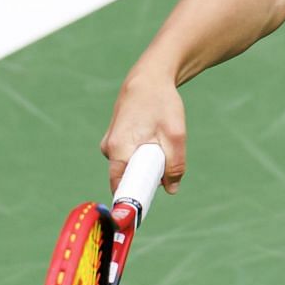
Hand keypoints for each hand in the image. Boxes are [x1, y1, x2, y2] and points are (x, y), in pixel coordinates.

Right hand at [100, 69, 186, 195]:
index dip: (134, 200)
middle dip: (146, 179)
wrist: (149, 77)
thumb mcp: (175, 136)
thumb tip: (171, 189)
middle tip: (165, 169)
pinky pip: (129, 157)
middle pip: (127, 178)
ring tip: (160, 143)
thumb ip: (175, 166)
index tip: (146, 208)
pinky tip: (153, 138)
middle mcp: (108, 148)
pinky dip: (143, 154)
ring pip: (130, 166)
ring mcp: (110, 144)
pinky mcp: (115, 139)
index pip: (120, 187)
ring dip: (147, 164)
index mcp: (118, 149)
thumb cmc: (161, 103)